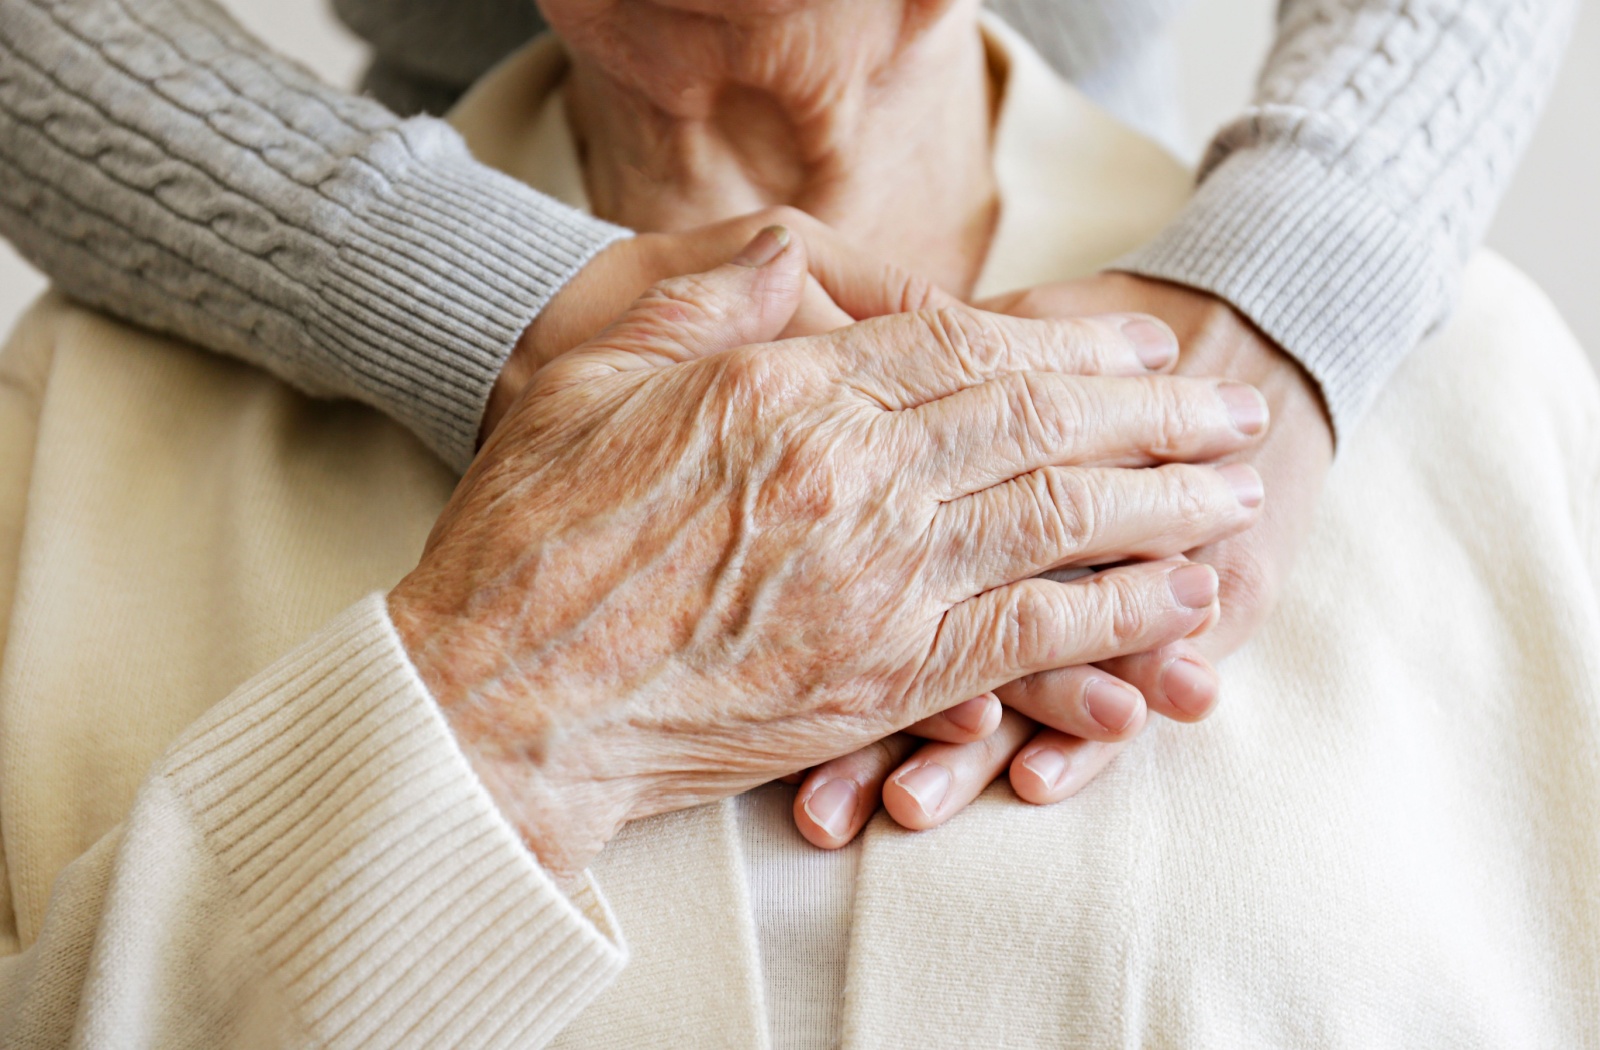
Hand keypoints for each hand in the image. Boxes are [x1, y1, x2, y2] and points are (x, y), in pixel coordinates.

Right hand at [390, 230, 1268, 877]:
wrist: (499, 700)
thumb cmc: (527, 532)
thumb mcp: (590, 366)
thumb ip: (709, 301)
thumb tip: (806, 269)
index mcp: (787, 384)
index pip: (968, 345)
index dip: (1071, 346)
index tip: (1139, 348)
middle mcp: (852, 471)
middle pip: (1040, 423)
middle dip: (1154, 413)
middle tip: (1230, 406)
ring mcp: (876, 577)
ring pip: (1060, 520)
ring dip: (1165, 503)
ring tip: (1239, 493)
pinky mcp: (881, 677)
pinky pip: (1030, 635)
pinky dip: (1116, 616)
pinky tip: (1180, 605)